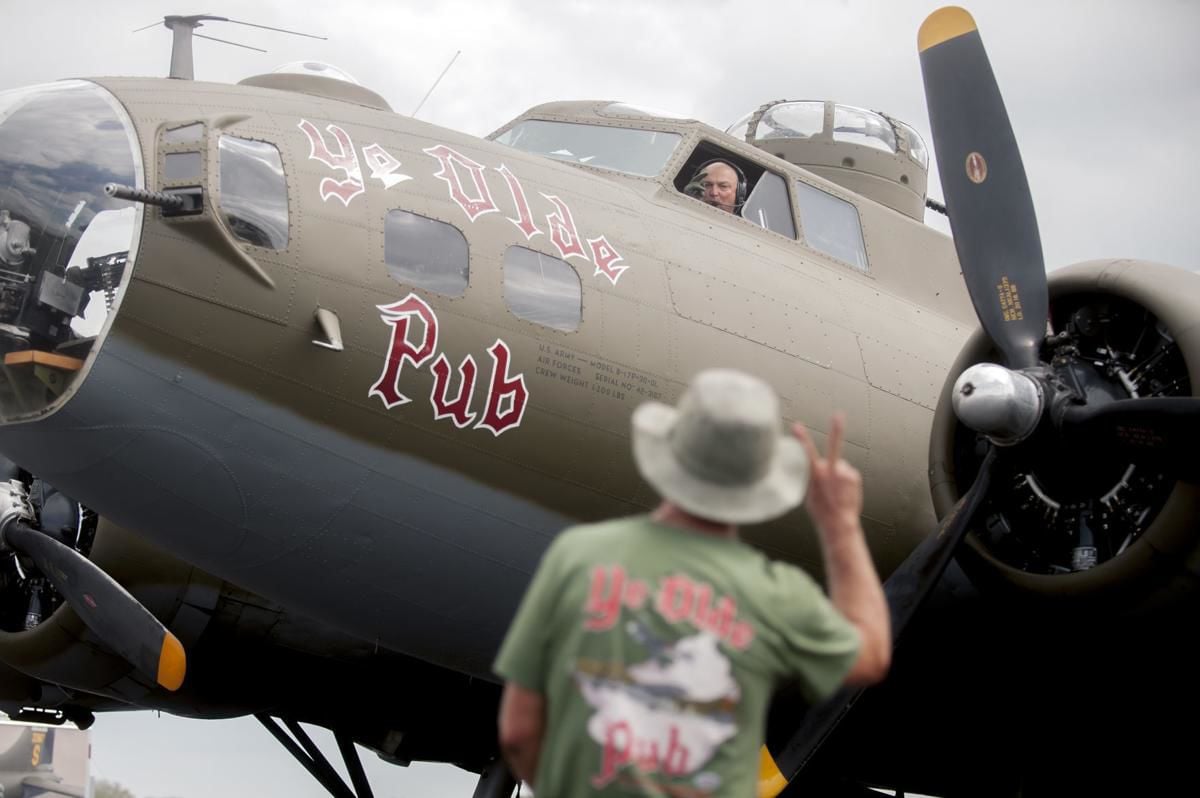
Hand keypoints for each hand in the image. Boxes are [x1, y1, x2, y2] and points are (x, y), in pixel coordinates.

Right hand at [793, 413, 863, 537]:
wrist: (839, 523)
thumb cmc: (820, 510)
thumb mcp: (809, 493)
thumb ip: (814, 476)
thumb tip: (821, 465)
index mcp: (815, 475)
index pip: (806, 453)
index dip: (801, 438)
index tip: (796, 425)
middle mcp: (831, 471)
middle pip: (833, 448)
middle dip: (836, 429)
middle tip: (838, 415)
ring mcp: (845, 472)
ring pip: (838, 465)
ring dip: (837, 473)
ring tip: (835, 490)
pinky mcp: (854, 475)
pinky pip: (847, 472)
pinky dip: (845, 479)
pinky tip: (843, 491)